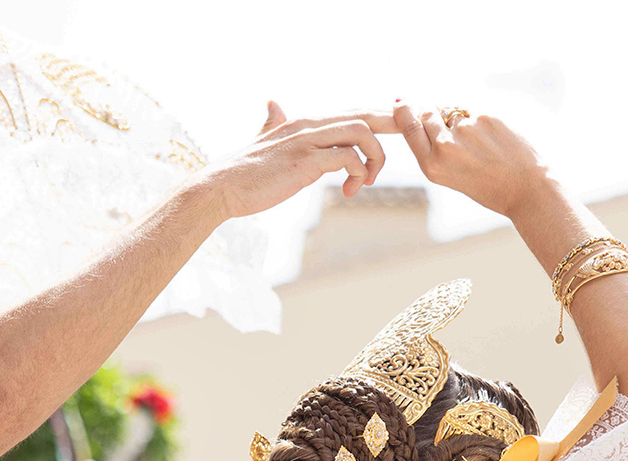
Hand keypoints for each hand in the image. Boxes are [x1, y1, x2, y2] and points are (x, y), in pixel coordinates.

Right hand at [191, 101, 393, 220]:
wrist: (221, 188)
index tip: (395, 129)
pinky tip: (351, 190)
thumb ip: (271, 122)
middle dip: (391, 125)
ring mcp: (307, 142)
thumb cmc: (243, 172)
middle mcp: (308, 125)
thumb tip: (272, 103)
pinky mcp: (306, 162)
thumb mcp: (262, 140)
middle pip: (363, 114)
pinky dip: (358, 173)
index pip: (351, 111)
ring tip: (368, 180)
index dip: (377, 117)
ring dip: (375, 157)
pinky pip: (348, 158)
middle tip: (406, 138)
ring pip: (361, 132)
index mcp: (303, 122)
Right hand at [392, 102, 550, 217]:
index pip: (410, 128)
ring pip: (453, 110)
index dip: (404, 112)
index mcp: (433, 165)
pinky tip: (493, 136)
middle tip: (447, 122)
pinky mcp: (487, 117)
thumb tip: (427, 116)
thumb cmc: (490, 186)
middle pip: (428, 114)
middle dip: (433, 113)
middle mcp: (445, 146)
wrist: (527, 188)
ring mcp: (466, 129)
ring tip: (478, 139)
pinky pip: (475, 109)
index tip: (401, 103)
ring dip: (459, 116)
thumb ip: (435, 150)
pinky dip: (480, 118)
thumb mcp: (452, 176)